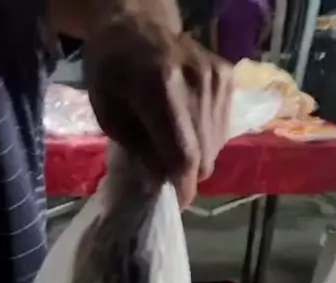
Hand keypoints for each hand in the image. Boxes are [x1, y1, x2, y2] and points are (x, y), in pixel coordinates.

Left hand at [86, 16, 232, 207]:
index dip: (183, 188)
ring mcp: (216, 78)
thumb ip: (137, 150)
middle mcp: (196, 82)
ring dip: (198, 157)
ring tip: (175, 146)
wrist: (137, 25)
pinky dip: (206, 138)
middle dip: (188, 175)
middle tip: (168, 176)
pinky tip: (188, 127)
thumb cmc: (112, 71)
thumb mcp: (108, 114)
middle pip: (205, 155)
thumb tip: (159, 185)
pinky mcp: (227, 78)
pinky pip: (223, 129)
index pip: (184, 156)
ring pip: (217, 146)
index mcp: (161, 89)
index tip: (178, 203)